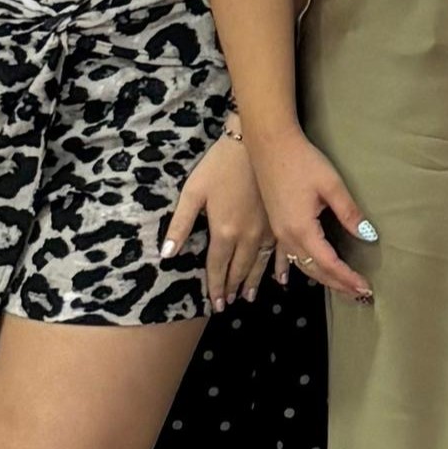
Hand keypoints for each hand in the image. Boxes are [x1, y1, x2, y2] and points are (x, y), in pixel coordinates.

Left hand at [161, 133, 271, 308]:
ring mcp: (267, 230)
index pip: (218, 267)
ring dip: (253, 281)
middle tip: (228, 304)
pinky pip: (281, 251)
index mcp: (225, 231)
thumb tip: (166, 256)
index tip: (214, 304)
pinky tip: (282, 278)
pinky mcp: (280, 221)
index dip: (214, 287)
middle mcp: (247, 236)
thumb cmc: (219, 165)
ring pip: (259, 264)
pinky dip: (281, 266)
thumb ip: (180, 225)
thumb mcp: (193, 192)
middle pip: (239, 269)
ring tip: (247, 296)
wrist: (254, 144)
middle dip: (231, 288)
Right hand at [246, 129, 374, 299]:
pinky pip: (291, 256)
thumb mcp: (331, 185)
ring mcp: (279, 232)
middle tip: (360, 296)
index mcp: (302, 229)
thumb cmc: (302, 161)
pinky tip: (310, 274)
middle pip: (315, 270)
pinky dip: (307, 268)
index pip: (329, 263)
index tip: (366, 289)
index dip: (348, 278)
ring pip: (302, 265)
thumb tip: (369, 236)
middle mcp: (288, 237)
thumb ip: (350, 213)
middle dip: (338, 285)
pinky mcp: (276, 225)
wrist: (269, 144)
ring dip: (323, 279)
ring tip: (343, 288)